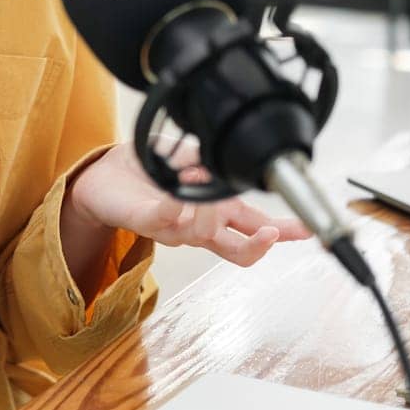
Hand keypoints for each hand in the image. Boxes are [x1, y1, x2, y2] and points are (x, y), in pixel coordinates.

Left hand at [69, 137, 310, 266]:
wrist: (102, 177)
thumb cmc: (145, 171)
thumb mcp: (188, 158)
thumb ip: (211, 162)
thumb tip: (232, 159)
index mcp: (213, 211)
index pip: (253, 227)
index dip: (282, 232)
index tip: (307, 229)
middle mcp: (196, 225)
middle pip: (237, 251)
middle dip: (259, 246)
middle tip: (271, 234)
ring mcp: (171, 228)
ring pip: (204, 234)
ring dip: (212, 208)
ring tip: (205, 177)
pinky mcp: (145, 221)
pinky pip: (166, 219)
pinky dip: (178, 203)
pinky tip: (183, 186)